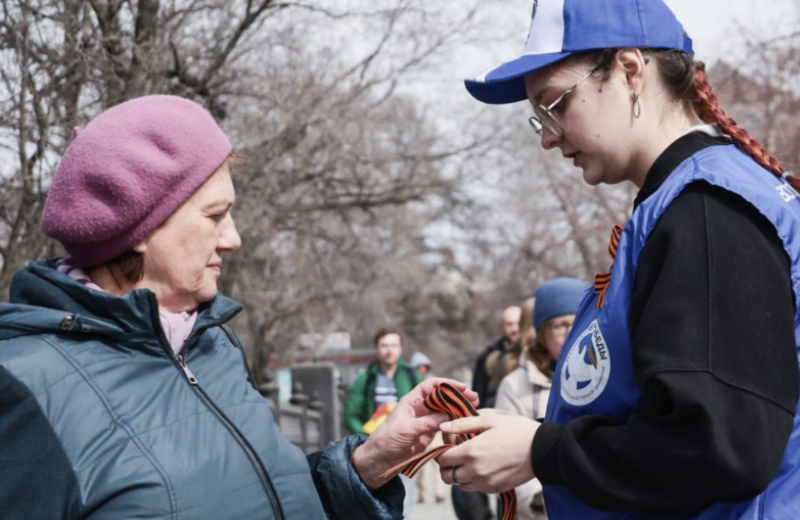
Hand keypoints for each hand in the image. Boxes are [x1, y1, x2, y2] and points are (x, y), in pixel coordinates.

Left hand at [353, 378, 478, 489]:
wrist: (380, 459)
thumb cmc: (387, 440)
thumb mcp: (405, 430)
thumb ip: (425, 423)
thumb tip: (446, 416)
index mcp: (411, 401)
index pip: (431, 386)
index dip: (446, 384)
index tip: (461, 387)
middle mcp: (420, 408)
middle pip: (442, 397)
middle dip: (457, 396)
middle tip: (474, 398)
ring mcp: (425, 420)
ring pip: (445, 410)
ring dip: (458, 408)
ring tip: (474, 408)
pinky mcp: (429, 432)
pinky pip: (444, 424)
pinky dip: (455, 422)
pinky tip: (465, 422)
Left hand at [435, 410, 539, 492]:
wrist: (542, 449)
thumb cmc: (516, 430)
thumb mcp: (489, 420)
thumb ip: (463, 424)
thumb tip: (442, 427)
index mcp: (471, 452)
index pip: (442, 458)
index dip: (442, 450)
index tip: (449, 443)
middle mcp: (475, 471)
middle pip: (447, 476)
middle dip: (446, 466)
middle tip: (455, 454)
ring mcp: (485, 483)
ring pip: (460, 485)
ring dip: (459, 474)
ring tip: (470, 460)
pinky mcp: (495, 489)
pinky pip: (475, 488)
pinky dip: (473, 480)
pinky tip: (483, 466)